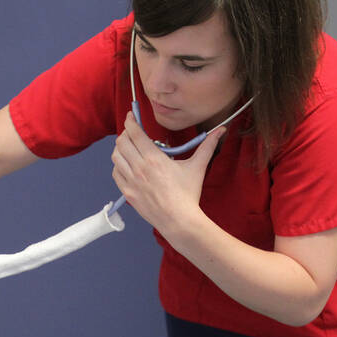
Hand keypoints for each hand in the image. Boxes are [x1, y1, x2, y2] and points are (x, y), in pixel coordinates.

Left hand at [111, 111, 224, 235]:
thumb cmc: (188, 194)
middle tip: (132, 132)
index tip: (131, 116)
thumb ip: (207, 146)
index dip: (130, 121)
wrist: (179, 220)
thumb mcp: (197, 167)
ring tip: (129, 147)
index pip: (134, 133)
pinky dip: (118, 165)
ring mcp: (131, 181)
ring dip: (120, 148)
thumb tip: (221, 131)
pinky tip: (127, 165)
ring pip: (116, 156)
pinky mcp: (127, 192)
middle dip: (125, 133)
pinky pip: (116, 173)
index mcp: (154, 159)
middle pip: (122, 142)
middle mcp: (139, 167)